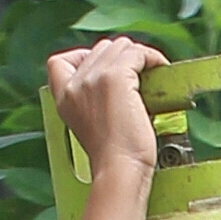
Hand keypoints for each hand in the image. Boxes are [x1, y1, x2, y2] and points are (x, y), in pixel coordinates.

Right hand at [47, 37, 169, 178]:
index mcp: (63, 98)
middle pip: (100, 49)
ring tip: (153, 73)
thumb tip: (123, 84)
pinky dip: (153, 58)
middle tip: (142, 76)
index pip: (60, 62)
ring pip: (120, 47)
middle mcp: (74, 84)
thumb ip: (94, 103)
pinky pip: (138, 53)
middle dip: (123, 59)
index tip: (106, 72)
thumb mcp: (94, 127)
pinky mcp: (114, 77)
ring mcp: (93, 78)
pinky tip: (160, 69)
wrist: (119, 170)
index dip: (85, 59)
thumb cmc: (115, 160)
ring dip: (140, 57)